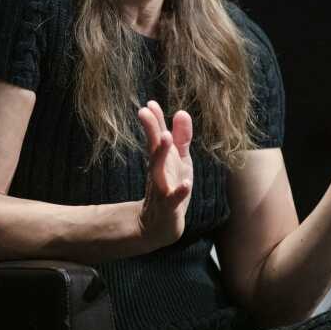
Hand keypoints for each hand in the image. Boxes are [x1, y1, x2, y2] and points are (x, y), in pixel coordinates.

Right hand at [136, 100, 193, 249]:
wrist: (159, 226)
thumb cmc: (171, 188)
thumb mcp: (179, 160)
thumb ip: (182, 137)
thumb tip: (181, 111)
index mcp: (161, 160)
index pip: (156, 136)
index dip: (154, 120)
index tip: (150, 103)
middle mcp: (158, 172)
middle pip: (153, 149)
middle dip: (151, 131)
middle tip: (144, 112)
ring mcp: (162, 190)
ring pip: (158, 171)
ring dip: (161, 154)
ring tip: (166, 137)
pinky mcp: (169, 208)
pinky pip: (173, 199)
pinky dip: (179, 192)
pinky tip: (186, 183)